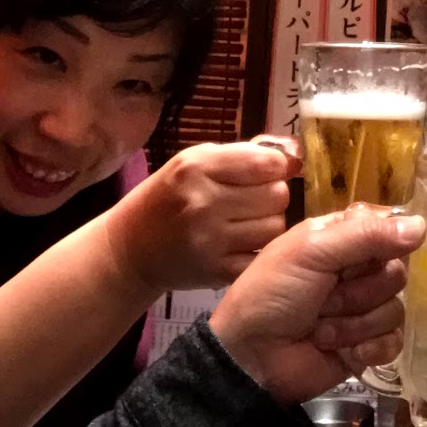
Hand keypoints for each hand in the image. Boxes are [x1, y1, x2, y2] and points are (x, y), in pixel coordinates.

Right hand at [106, 137, 300, 294]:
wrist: (131, 249)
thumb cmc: (169, 197)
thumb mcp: (196, 162)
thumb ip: (245, 154)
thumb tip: (295, 154)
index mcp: (198, 166)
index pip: (268, 163)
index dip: (276, 167)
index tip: (265, 173)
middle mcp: (203, 202)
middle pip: (278, 195)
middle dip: (272, 195)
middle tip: (253, 200)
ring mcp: (210, 240)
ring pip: (276, 227)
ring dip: (269, 224)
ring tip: (247, 222)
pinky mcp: (216, 272)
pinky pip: (263, 256)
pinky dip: (260, 251)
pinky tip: (243, 245)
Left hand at [209, 205, 423, 403]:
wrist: (251, 358)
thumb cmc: (272, 293)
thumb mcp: (312, 251)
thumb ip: (366, 235)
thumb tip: (422, 226)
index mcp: (343, 238)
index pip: (389, 228)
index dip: (386, 242)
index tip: (369, 255)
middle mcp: (357, 270)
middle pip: (397, 271)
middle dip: (361, 291)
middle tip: (326, 298)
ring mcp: (363, 309)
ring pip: (395, 308)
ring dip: (356, 323)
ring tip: (321, 329)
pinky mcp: (367, 345)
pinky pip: (394, 340)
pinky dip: (369, 347)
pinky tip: (344, 352)